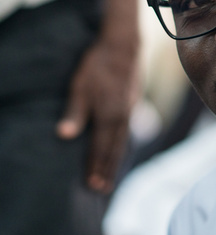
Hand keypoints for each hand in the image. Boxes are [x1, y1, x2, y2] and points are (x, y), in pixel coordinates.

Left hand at [56, 36, 138, 192]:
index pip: (100, 147)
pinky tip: (118, 148)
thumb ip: (74, 112)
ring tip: (110, 176)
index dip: (96, 166)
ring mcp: (129, 110)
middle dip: (107, 169)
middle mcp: (122, 116)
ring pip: (122, 140)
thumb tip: (65, 135)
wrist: (123, 45)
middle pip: (114, 149)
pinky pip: (126, 130)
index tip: (92, 184)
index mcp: (109, 115)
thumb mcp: (80, 86)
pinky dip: (121, 144)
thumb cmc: (97, 65)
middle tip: (102, 189)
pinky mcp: (131, 103)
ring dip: (115, 160)